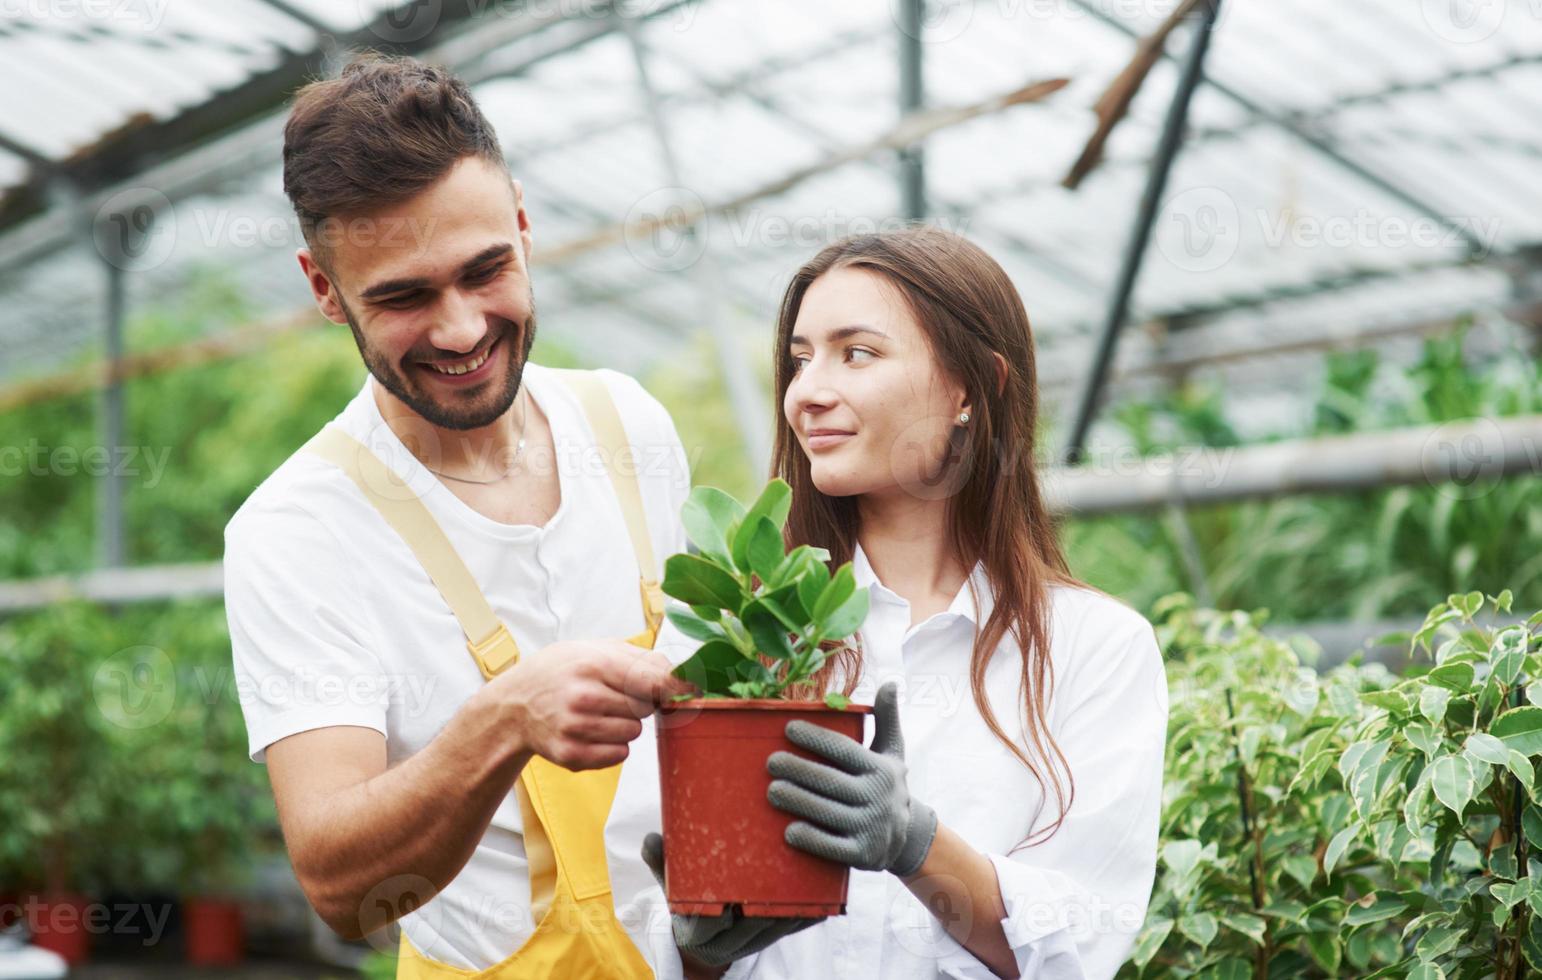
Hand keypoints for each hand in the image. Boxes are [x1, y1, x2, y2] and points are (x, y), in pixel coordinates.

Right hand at [485, 640, 692, 769]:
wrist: (513, 704)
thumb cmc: (562, 671)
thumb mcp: (594, 649)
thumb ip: (640, 659)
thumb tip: (682, 675)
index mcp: (593, 664)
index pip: (653, 682)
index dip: (673, 688)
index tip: (687, 690)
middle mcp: (584, 697)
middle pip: (646, 709)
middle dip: (638, 703)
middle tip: (612, 695)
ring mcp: (576, 729)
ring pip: (634, 733)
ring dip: (625, 725)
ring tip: (598, 712)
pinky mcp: (571, 756)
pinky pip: (619, 755)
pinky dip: (613, 745)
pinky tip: (591, 731)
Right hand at [641, 833, 821, 968]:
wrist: (701, 941)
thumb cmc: (687, 906)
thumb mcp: (672, 885)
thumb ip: (662, 862)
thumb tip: (649, 837)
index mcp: (698, 933)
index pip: (713, 923)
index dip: (730, 907)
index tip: (739, 887)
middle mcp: (728, 944)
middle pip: (754, 924)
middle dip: (771, 901)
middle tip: (785, 867)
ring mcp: (753, 945)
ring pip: (778, 929)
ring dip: (796, 905)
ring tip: (810, 873)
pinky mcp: (771, 942)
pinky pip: (794, 932)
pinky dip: (810, 915)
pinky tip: (827, 897)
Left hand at [766, 681, 937, 876]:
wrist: (906, 839)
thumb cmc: (886, 786)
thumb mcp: (892, 753)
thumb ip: (887, 718)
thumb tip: (889, 682)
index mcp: (881, 769)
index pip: (843, 750)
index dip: (815, 738)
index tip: (788, 727)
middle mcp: (878, 797)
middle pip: (830, 781)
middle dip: (798, 770)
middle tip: (771, 762)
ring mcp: (871, 828)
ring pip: (827, 812)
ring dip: (797, 801)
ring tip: (771, 791)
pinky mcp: (863, 855)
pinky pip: (832, 847)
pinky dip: (810, 839)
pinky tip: (788, 831)